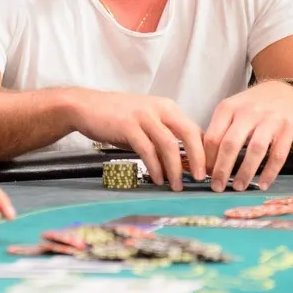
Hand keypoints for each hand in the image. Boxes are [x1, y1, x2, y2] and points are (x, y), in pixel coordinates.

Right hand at [69, 90, 205, 190]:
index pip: (194, 129)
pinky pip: (147, 150)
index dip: (203, 151)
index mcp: (167, 108)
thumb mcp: (146, 123)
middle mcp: (159, 109)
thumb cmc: (116, 118)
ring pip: (169, 144)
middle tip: (201, 178)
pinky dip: (154, 167)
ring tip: (177, 185)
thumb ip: (163, 139)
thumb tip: (182, 164)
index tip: (207, 170)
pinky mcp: (128, 126)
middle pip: (188, 134)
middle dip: (198, 158)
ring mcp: (143, 116)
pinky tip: (157, 179)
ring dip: (175, 168)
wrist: (85, 107)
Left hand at [204, 81, 292, 191]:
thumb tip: (205, 162)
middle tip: (217, 187)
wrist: (285, 92)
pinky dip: (270, 172)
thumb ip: (219, 130)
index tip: (205, 175)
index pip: (213, 137)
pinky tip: (263, 184)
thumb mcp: (231, 109)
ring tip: (238, 187)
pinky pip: (278, 154)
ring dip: (245, 172)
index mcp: (228, 108)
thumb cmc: (252, 106)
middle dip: (222, 169)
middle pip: (231, 144)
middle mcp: (248, 112)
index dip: (208, 159)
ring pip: (255, 149)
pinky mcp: (288, 129)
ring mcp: (270, 120)